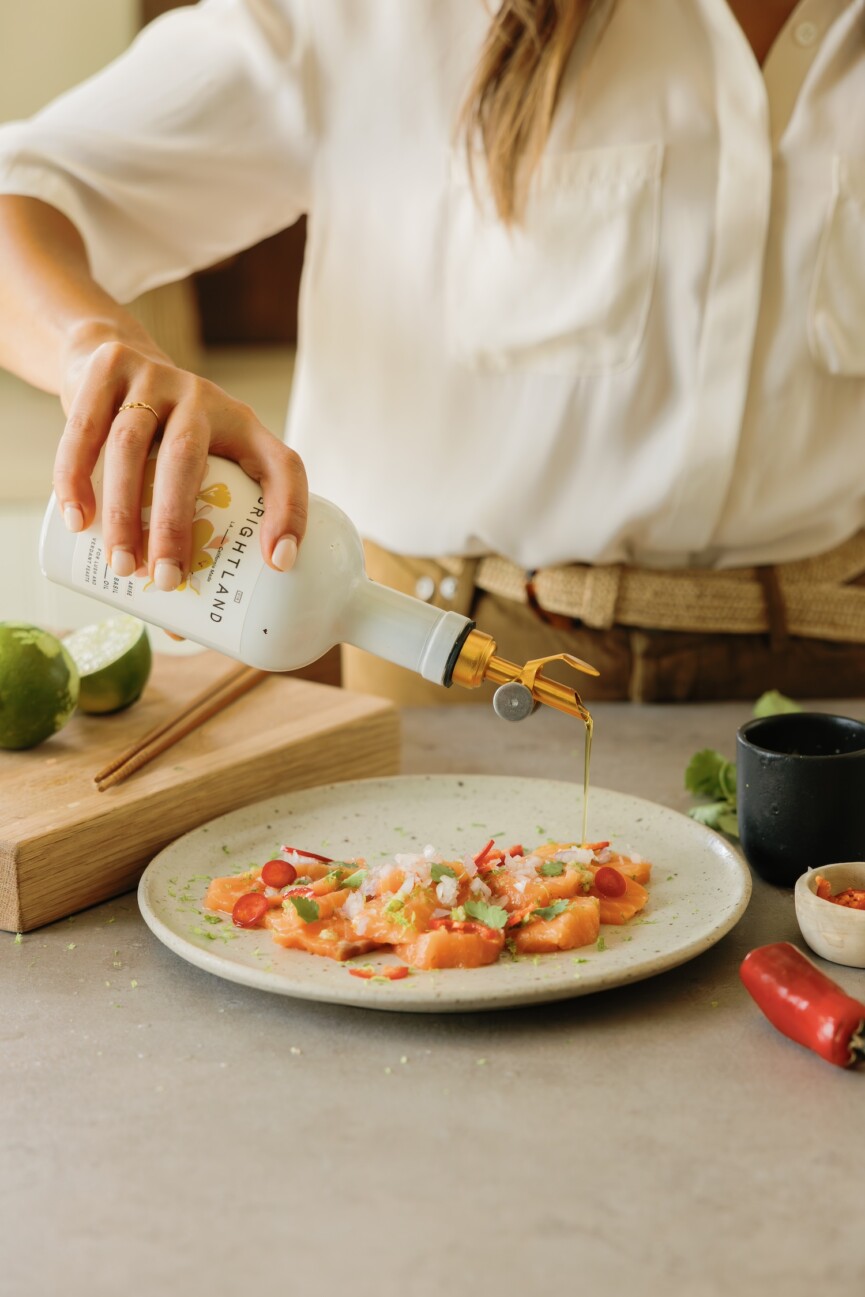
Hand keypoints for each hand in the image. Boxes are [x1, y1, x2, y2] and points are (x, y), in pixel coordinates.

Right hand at [54, 332, 307, 588]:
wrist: (112, 362)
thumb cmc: (162, 445)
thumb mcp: (193, 474)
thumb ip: (187, 533)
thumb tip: (180, 628)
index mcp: (245, 429)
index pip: (283, 466)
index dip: (289, 513)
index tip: (279, 565)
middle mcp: (206, 400)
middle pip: (188, 459)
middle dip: (175, 524)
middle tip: (167, 581)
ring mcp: (157, 379)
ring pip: (132, 444)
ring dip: (124, 510)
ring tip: (123, 566)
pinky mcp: (111, 368)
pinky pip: (87, 426)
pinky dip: (75, 475)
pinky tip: (77, 518)